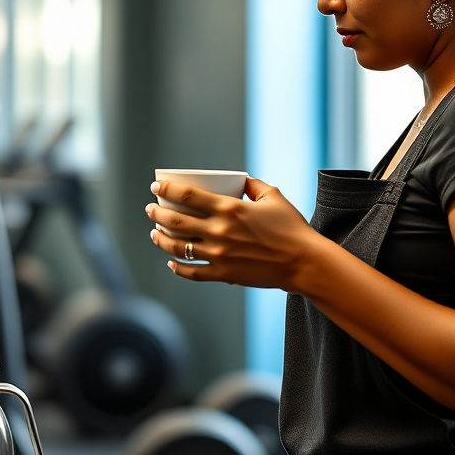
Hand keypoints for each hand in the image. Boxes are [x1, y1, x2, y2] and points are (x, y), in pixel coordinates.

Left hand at [145, 177, 317, 288]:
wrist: (303, 262)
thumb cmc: (291, 227)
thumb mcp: (273, 197)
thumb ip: (252, 185)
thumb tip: (238, 180)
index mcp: (230, 208)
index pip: (187, 195)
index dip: (167, 189)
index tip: (156, 187)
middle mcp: (220, 231)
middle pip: (176, 221)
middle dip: (157, 214)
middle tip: (151, 210)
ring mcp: (220, 254)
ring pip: (178, 247)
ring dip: (161, 239)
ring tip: (155, 234)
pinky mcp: (224, 274)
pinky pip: (193, 272)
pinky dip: (178, 267)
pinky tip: (171, 262)